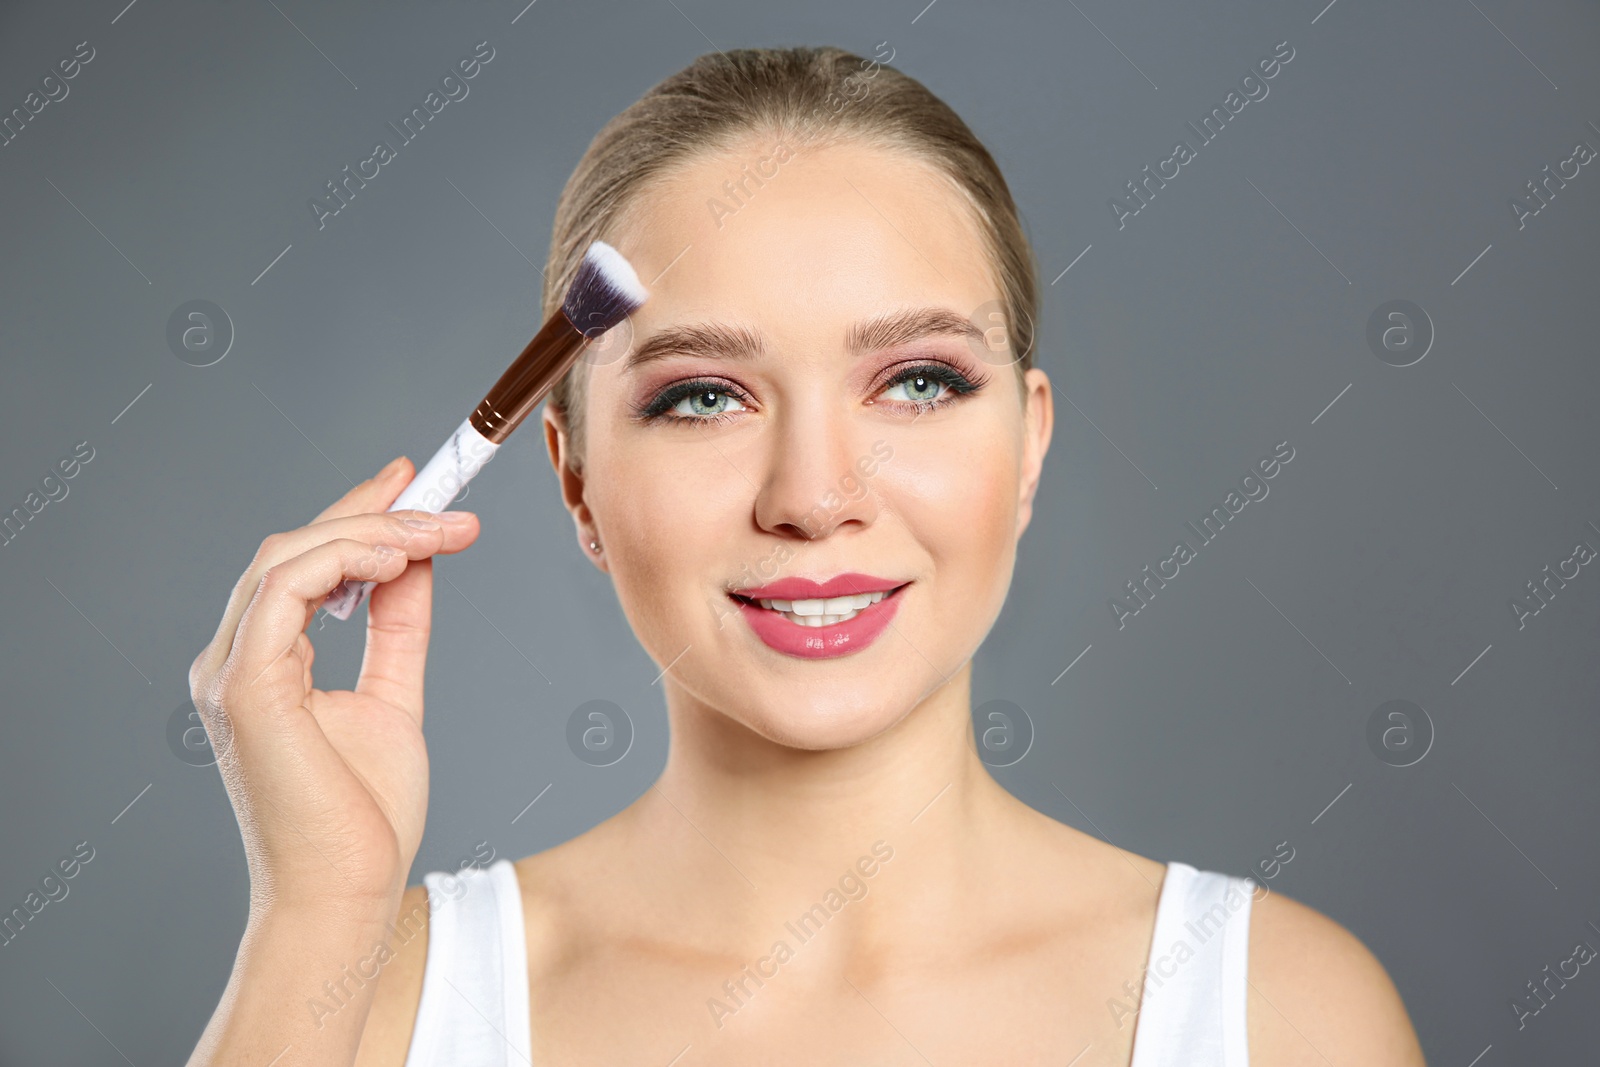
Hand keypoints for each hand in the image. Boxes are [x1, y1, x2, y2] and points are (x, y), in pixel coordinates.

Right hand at [188, 457, 479, 922]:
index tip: (416, 485)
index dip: (358, 514)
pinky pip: (286, 591)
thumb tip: (418, 564)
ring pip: (289, 558)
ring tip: (438, 531)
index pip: (304, 565)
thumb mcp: (395, 696)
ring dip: (372, 531)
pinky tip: (400, 558)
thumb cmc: (364, 815)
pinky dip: (345, 561)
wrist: (348, 892)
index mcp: (263, 663)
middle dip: (371, 509)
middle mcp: (235, 659)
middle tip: (439, 494)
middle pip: (294, 549)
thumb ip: (399, 628)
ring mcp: (231, 672)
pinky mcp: (245, 687)